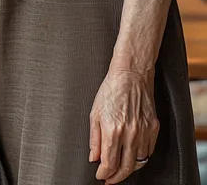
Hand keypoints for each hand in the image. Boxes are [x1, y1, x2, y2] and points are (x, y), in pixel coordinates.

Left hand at [89, 64, 158, 182]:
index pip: (109, 162)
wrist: (131, 74)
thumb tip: (94, 157)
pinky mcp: (153, 128)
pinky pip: (149, 151)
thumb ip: (94, 138)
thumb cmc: (112, 89)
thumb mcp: (95, 112)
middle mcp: (130, 133)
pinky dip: (141, 158)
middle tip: (110, 178)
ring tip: (121, 169)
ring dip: (129, 169)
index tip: (101, 175)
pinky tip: (133, 156)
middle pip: (125, 167)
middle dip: (116, 177)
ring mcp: (144, 131)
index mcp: (113, 129)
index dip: (103, 173)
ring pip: (138, 162)